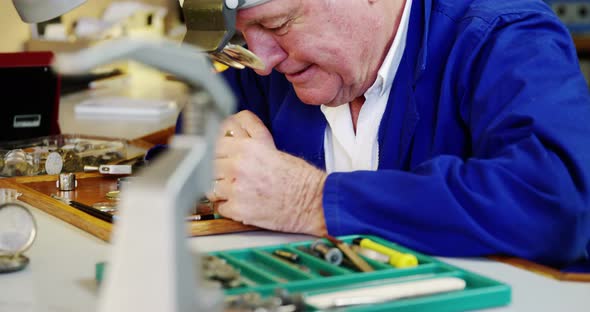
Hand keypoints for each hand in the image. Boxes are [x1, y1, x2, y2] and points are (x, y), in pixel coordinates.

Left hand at [208, 110, 327, 235]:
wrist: (313, 201)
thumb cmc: (298, 176)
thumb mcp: (270, 146)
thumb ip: (246, 137)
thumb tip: (228, 130)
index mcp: (246, 147)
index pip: (213, 146)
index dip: (217, 153)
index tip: (221, 159)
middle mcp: (238, 166)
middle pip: (209, 166)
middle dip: (217, 172)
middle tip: (229, 177)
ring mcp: (236, 189)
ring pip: (210, 188)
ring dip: (220, 191)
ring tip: (235, 192)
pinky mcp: (238, 210)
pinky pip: (220, 208)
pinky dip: (228, 208)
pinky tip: (241, 204)